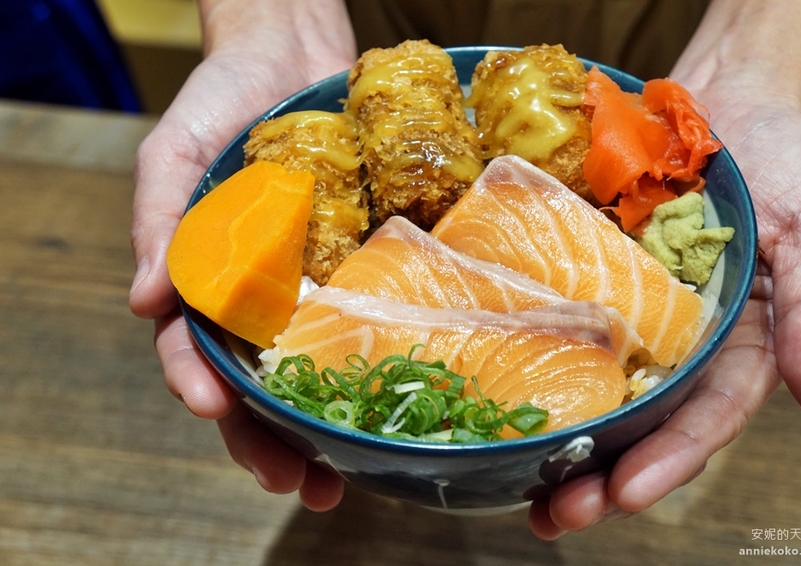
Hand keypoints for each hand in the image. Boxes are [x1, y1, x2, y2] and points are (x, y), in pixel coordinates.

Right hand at [129, 0, 355, 508]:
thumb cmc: (220, 104)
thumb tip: (142, 299)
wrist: (293, 59)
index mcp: (209, 285)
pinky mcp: (361, 266)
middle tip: (297, 483)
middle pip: (260, 384)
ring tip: (344, 475)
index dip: (201, 386)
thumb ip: (160, 221)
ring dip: (326, 427)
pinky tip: (397, 401)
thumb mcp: (173, 154)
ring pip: (317, 371)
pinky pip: (369, 317)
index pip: (195, 350)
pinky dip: (379, 362)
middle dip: (270, 439)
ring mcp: (314, 288)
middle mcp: (262, 299)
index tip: (217, 413)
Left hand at [528, 77, 800, 538]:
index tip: (623, 494)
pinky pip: (561, 328)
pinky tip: (499, 401)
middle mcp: (679, 344)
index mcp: (736, 346)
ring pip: (596, 392)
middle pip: (641, 424)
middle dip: (602, 475)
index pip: (705, 418)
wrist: (718, 97)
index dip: (669, 461)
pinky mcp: (588, 280)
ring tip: (521, 489)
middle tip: (555, 515)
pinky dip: (535, 368)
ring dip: (562, 443)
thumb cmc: (777, 165)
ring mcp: (630, 314)